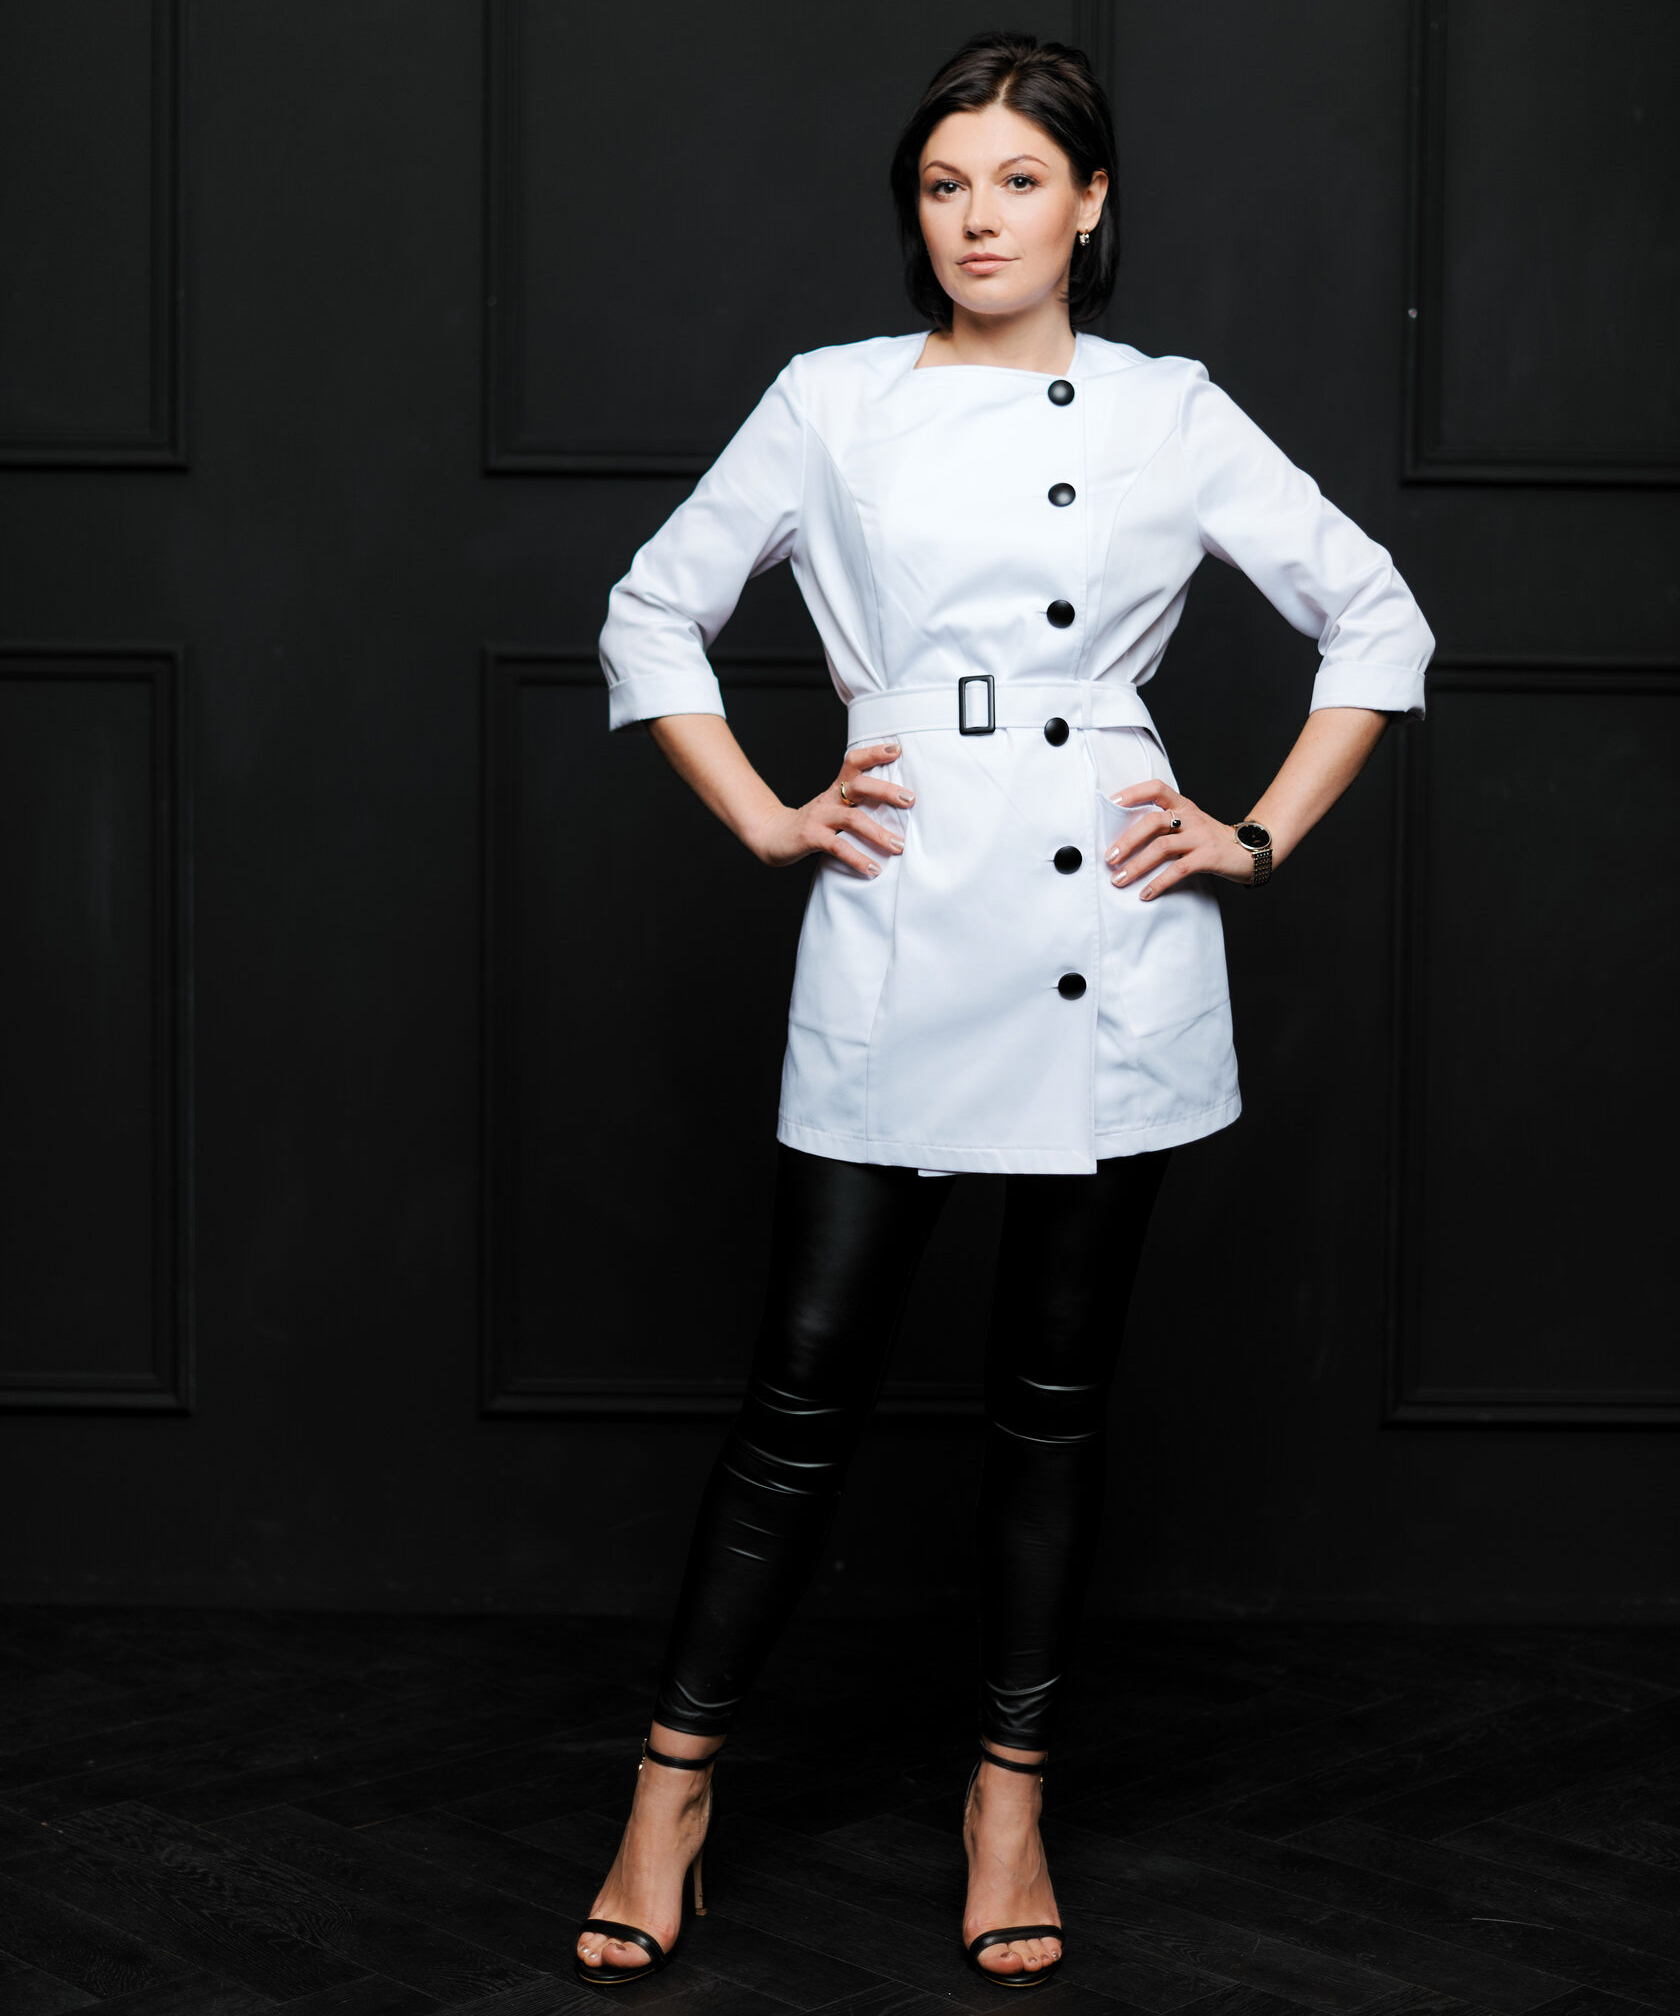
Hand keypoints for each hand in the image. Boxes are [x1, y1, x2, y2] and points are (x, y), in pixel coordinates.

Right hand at [748, 740, 914, 875]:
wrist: (771, 835)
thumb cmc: (811, 823)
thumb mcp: (833, 807)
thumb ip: (856, 805)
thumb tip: (896, 808)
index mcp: (836, 789)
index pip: (854, 762)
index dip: (874, 753)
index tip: (897, 749)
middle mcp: (829, 799)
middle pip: (859, 786)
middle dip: (886, 791)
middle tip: (910, 800)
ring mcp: (819, 817)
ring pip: (852, 819)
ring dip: (878, 833)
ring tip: (899, 845)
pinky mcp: (810, 837)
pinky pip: (838, 847)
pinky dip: (858, 858)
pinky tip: (873, 869)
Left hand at [1106, 780, 1257, 897]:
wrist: (1249, 852)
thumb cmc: (1210, 841)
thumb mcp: (1189, 825)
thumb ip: (1165, 826)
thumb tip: (1123, 840)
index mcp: (1184, 806)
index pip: (1157, 788)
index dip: (1134, 792)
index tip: (1112, 803)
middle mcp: (1191, 818)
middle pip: (1153, 822)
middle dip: (1127, 840)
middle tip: (1109, 858)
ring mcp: (1201, 837)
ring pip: (1162, 847)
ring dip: (1136, 865)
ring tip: (1118, 880)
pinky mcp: (1209, 857)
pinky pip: (1178, 870)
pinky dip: (1159, 883)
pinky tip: (1145, 894)